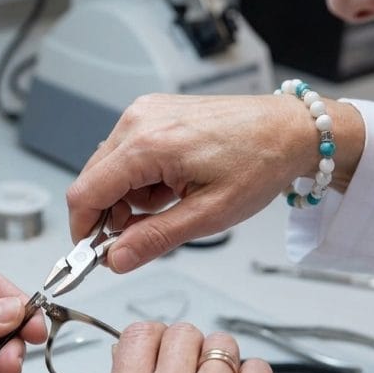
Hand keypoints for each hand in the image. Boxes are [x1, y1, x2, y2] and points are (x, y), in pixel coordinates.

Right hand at [67, 94, 364, 272]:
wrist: (290, 130)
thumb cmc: (260, 163)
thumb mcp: (208, 215)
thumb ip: (154, 239)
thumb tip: (115, 260)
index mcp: (148, 144)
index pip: (85, 193)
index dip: (83, 230)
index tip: (93, 254)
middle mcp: (139, 121)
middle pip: (92, 181)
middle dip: (110, 216)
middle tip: (144, 233)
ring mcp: (144, 113)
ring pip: (108, 170)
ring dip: (128, 197)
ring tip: (171, 202)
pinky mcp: (152, 112)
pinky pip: (126, 154)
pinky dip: (140, 178)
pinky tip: (171, 184)